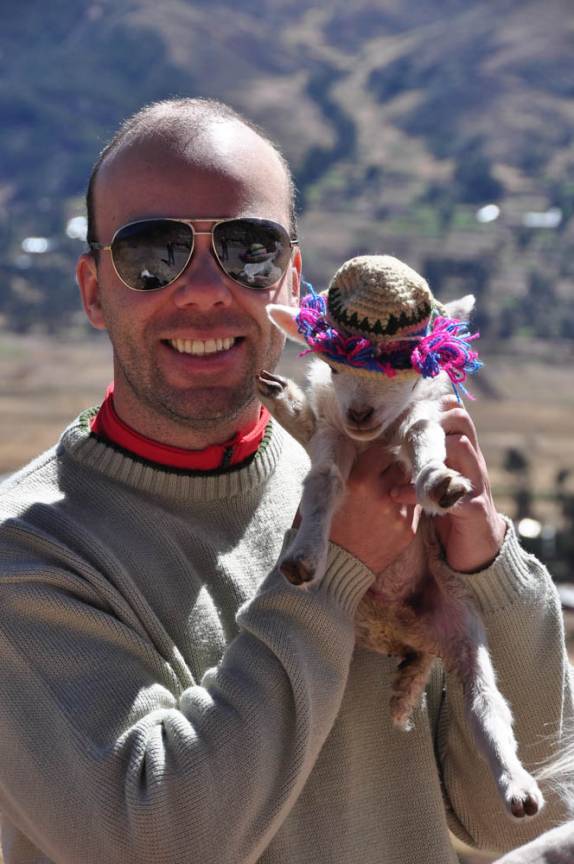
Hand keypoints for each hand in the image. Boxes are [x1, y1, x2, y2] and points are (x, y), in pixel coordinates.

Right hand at [327, 442, 420, 575]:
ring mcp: (397, 513)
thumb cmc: (324, 529)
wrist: (334, 570)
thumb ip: (340, 472)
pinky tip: (389, 513)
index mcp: (358, 481)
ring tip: (386, 494)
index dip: (376, 456)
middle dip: (392, 469)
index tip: (372, 462)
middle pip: (399, 465)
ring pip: (409, 485)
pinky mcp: (407, 530)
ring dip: (400, 486)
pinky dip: (404, 506)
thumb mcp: (323, 495)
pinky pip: (414, 507)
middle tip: (382, 476)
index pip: (381, 451)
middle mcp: (380, 494)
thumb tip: (350, 450)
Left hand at [391, 397, 506, 572]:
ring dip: (429, 449)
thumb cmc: (453, 511)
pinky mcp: (473, 509)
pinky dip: (420, 491)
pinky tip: (398, 495)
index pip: (457, 413)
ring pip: (461, 445)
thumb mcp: (441, 480)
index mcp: (465, 454)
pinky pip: (449, 491)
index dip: (435, 408)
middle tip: (406, 437)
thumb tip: (395, 439)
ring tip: (404, 462)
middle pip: (461, 421)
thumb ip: (428, 460)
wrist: (479, 552)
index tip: (409, 416)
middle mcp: (474, 463)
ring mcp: (477, 483)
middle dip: (432, 422)